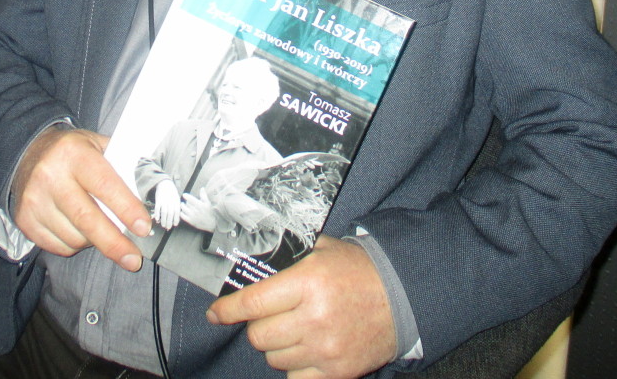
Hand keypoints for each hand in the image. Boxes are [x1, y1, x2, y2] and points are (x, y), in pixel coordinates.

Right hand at [11, 126, 150, 271]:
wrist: (28, 153)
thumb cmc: (73, 153)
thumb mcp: (98, 145)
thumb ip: (121, 166)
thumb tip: (149, 196)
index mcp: (74, 153)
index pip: (104, 184)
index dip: (126, 208)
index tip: (144, 228)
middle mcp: (50, 176)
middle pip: (87, 218)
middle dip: (114, 243)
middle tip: (134, 259)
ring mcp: (34, 200)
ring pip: (74, 237)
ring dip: (94, 242)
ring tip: (101, 229)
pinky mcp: (25, 220)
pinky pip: (58, 246)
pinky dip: (75, 245)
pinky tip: (78, 230)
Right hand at [152, 180, 182, 227]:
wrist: (165, 184)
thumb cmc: (172, 194)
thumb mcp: (177, 199)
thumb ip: (177, 207)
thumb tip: (177, 218)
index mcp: (176, 201)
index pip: (177, 212)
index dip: (176, 219)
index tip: (175, 225)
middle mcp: (170, 201)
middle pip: (170, 213)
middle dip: (169, 222)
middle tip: (168, 228)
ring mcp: (164, 200)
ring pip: (164, 212)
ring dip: (163, 220)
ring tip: (163, 225)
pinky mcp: (158, 199)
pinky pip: (157, 208)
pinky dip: (157, 214)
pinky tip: (157, 219)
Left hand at [179, 191, 216, 231]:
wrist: (211, 224)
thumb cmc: (209, 212)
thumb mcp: (207, 203)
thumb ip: (203, 195)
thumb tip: (202, 188)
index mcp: (199, 205)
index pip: (190, 199)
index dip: (186, 196)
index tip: (184, 195)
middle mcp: (195, 210)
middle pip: (186, 203)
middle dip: (186, 202)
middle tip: (186, 201)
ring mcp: (192, 216)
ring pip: (183, 209)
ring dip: (183, 206)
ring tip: (183, 205)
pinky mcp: (190, 221)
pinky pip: (183, 216)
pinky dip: (181, 213)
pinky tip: (183, 211)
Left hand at [206, 235, 396, 378]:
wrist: (402, 296)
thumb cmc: (357, 269)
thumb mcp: (321, 251)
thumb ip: (287, 259)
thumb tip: (252, 267)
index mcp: (307, 283)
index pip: (253, 303)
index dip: (227, 310)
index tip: (215, 313)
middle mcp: (314, 318)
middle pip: (259, 336)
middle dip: (256, 326)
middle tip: (268, 316)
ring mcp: (326, 349)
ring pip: (274, 359)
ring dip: (275, 346)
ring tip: (291, 330)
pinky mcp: (337, 372)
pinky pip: (296, 378)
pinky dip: (293, 366)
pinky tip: (302, 350)